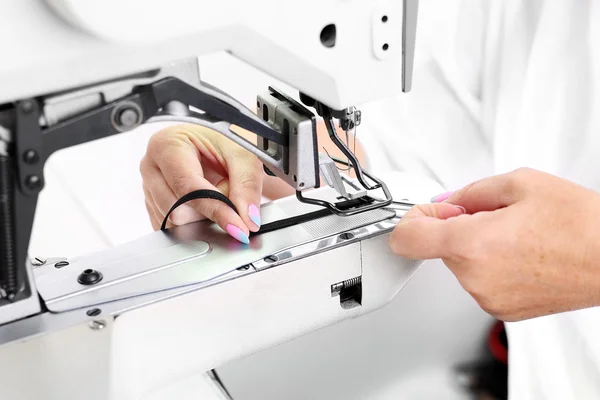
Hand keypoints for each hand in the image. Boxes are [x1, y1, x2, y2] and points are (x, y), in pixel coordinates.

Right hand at [140, 124, 262, 242]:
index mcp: (166, 145)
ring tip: (214, 191)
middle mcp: (151, 167)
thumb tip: (248, 220)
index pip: (188, 188)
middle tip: (226, 189)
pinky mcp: (153, 208)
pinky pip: (174, 230)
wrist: (218, 145)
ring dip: (203, 217)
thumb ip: (247, 186)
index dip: (217, 209)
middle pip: (178, 212)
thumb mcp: (243, 155)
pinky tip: (203, 204)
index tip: (239, 227)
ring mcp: (149, 190)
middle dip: (209, 210)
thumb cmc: (225, 141)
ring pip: (177, 224)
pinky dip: (195, 223)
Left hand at [390, 168, 599, 320]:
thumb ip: (469, 193)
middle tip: (495, 216)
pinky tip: (523, 254)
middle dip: (458, 227)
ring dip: (478, 246)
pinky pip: (481, 281)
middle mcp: (475, 278)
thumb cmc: (581, 224)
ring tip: (519, 236)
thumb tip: (446, 203)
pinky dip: (492, 266)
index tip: (428, 212)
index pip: (407, 239)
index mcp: (471, 245)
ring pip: (463, 264)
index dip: (412, 219)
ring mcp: (489, 298)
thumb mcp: (519, 183)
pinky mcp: (504, 310)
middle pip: (440, 248)